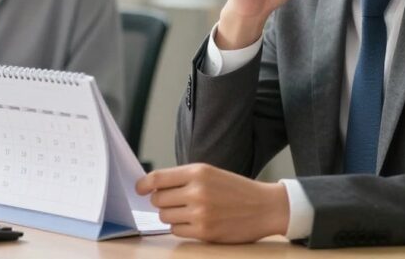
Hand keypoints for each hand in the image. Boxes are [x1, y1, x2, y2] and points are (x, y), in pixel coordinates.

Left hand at [135, 163, 289, 242]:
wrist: (264, 207)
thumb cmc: (235, 189)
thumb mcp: (210, 173)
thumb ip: (183, 178)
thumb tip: (152, 187)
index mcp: (198, 172)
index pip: (158, 178)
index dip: (144, 184)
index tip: (140, 189)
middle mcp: (197, 191)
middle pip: (158, 199)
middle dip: (162, 201)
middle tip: (175, 200)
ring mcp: (200, 213)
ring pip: (164, 216)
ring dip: (171, 215)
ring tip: (188, 210)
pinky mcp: (204, 232)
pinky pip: (176, 231)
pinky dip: (181, 227)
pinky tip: (195, 221)